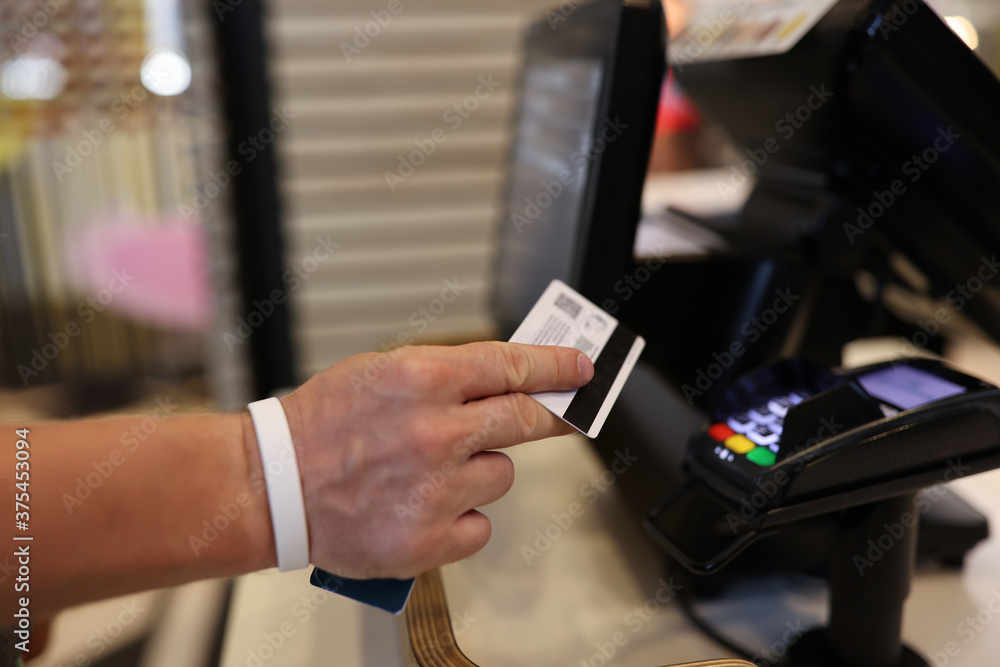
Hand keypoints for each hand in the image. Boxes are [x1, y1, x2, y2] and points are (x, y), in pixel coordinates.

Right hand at [278, 342, 593, 578]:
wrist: (272, 485)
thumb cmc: (322, 424)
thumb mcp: (382, 372)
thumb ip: (445, 374)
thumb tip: (505, 378)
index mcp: (422, 380)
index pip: (513, 367)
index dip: (555, 367)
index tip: (581, 370)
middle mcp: (436, 432)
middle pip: (526, 420)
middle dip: (551, 416)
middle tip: (564, 415)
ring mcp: (435, 489)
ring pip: (501, 475)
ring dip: (480, 470)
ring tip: (430, 471)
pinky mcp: (428, 539)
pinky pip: (481, 525)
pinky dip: (462, 517)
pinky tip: (424, 507)